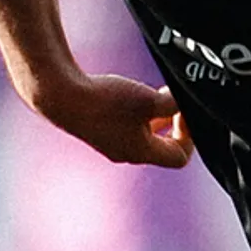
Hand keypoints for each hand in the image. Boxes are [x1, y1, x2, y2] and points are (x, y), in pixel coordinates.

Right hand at [46, 73, 192, 166]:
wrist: (61, 96)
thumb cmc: (103, 101)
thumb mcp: (149, 99)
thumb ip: (173, 103)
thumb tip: (185, 102)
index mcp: (142, 153)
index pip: (179, 157)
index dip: (189, 136)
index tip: (183, 112)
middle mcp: (127, 154)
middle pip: (163, 146)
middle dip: (173, 123)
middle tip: (171, 100)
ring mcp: (111, 144)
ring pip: (144, 134)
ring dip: (154, 116)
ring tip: (152, 94)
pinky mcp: (98, 131)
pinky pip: (126, 127)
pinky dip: (135, 112)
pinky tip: (130, 93)